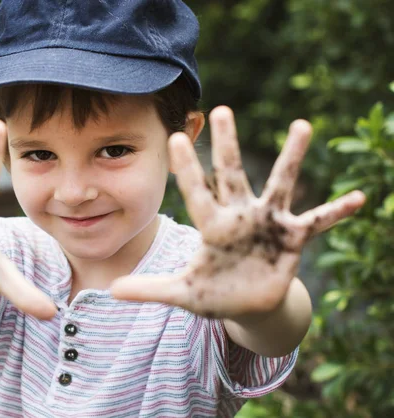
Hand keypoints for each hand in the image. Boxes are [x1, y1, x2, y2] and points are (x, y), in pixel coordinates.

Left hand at [111, 106, 364, 318]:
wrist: (247, 304)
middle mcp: (239, 216)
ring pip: (280, 184)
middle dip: (228, 145)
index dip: (186, 168)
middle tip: (221, 110)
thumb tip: (111, 291)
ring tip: (302, 125)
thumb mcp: (182, 293)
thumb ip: (150, 289)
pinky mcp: (292, 238)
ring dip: (290, 157)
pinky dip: (336, 212)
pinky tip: (359, 198)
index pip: (196, 191)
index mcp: (212, 226)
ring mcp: (267, 224)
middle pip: (232, 174)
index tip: (174, 136)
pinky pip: (317, 222)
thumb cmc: (214, 292)